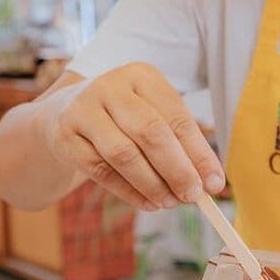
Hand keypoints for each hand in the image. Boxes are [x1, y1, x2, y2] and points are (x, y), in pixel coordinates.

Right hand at [41, 62, 223, 210]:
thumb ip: (180, 145)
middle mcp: (111, 86)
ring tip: (170, 202)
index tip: (215, 183)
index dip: (199, 153)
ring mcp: (84, 109)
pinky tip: (148, 203)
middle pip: (151, 133)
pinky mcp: (66, 136)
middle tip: (193, 196)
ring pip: (124, 154)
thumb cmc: (123, 120)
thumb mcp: (152, 118)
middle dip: (178, 170)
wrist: (64, 116)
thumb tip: (209, 182)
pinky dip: (129, 192)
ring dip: (152, 184)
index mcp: (142, 76)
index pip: (177, 117)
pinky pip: (102, 171)